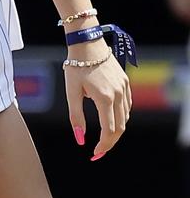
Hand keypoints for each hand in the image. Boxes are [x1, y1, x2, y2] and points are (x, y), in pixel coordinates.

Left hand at [64, 42, 131, 160]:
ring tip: (103, 138)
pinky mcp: (126, 82)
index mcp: (104, 98)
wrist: (87, 43)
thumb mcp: (71, 92)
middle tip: (99, 152)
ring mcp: (124, 88)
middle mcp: (118, 94)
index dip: (103, 146)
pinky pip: (127, 106)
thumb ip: (76, 117)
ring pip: (125, 117)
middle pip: (120, 127)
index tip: (94, 153)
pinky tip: (111, 120)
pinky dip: (121, 117)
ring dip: (116, 130)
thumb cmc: (76, 67)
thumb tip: (80, 139)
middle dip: (110, 142)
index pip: (109, 130)